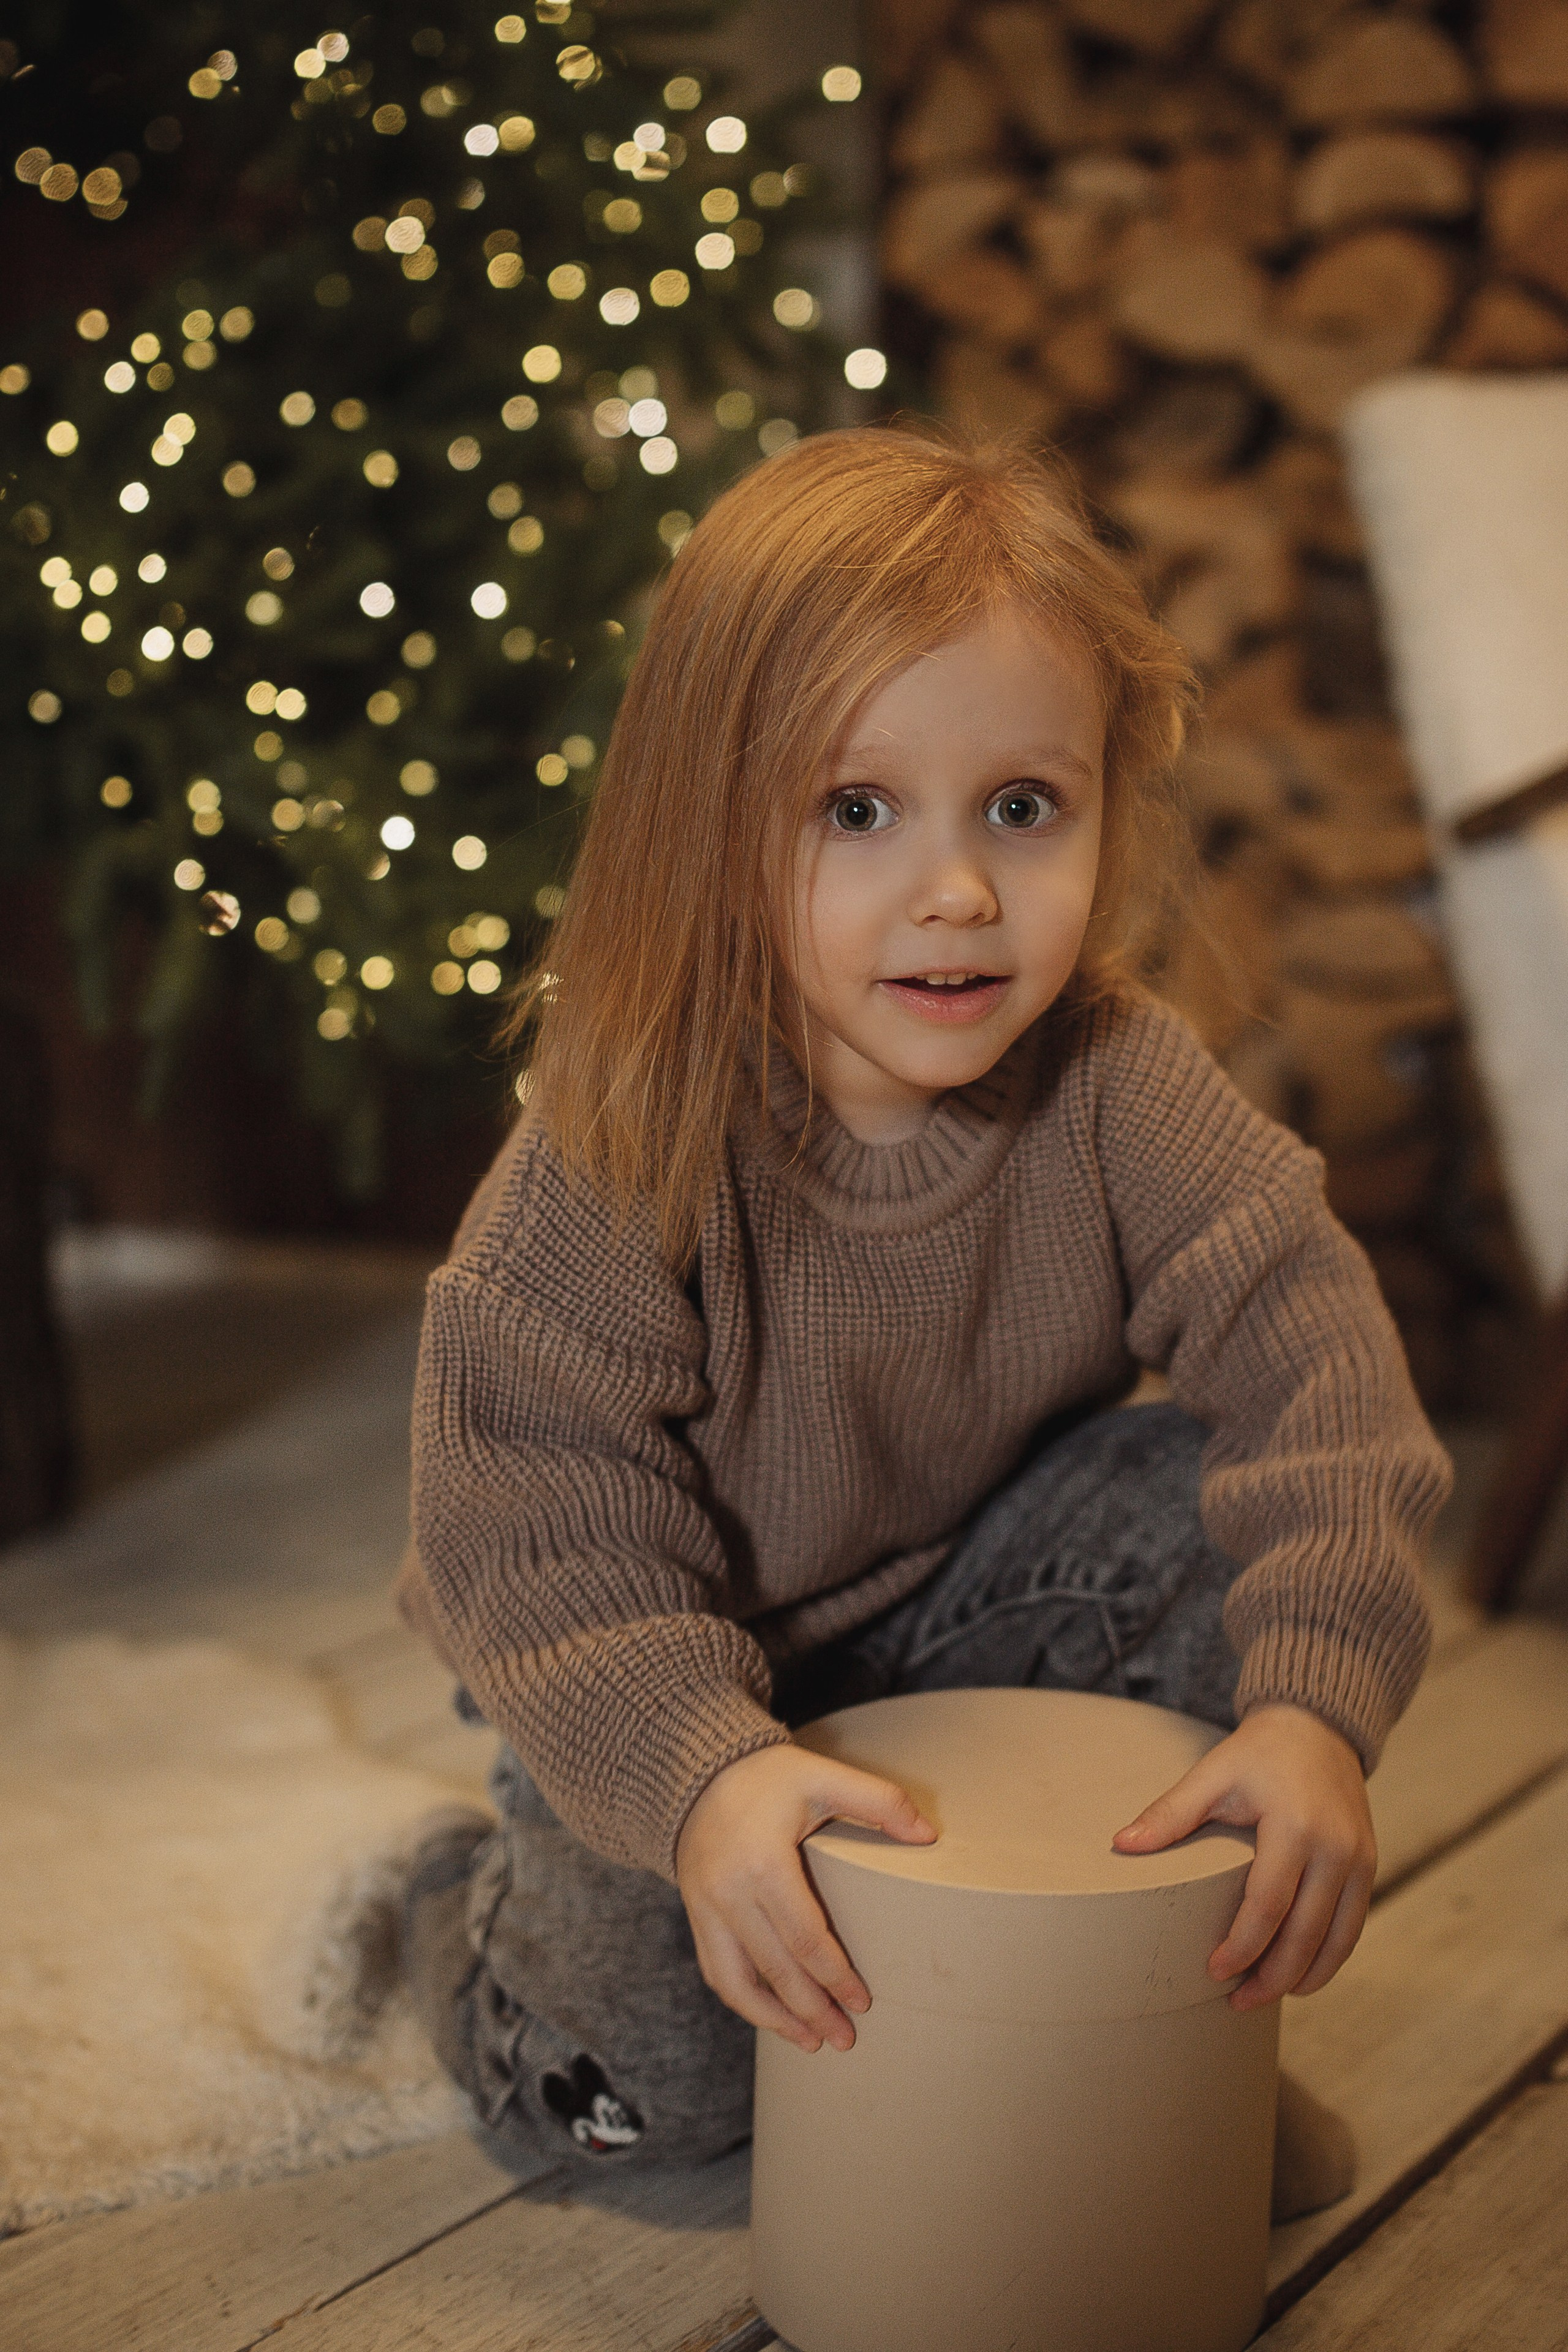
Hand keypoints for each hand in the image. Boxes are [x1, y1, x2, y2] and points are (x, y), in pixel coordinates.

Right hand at [676, 1742, 935, 2053]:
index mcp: (763, 1863)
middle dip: (812, 2010)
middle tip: (845, 2039)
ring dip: (775, 2018)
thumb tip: (929, 1834)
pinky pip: (716, 1970)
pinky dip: (744, 2000)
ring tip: (810, 2043)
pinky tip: (771, 2015)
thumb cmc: (767, 1776)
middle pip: (775, 1968)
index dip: (836, 1975)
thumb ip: (879, 1801)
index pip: (804, 1938)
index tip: (864, 2002)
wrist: (696, 1772)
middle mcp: (728, 1892)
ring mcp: (705, 1908)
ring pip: (738, 1981)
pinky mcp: (695, 1915)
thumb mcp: (824, 1776)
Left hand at [1111, 1704, 1375, 2010]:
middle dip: (1271, 1977)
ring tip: (1263, 1998)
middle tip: (1236, 2002)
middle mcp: (1336, 1848)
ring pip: (1336, 1941)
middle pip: (1306, 1934)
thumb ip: (1170, 1813)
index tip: (1214, 1971)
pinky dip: (1328, 1959)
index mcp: (1295, 1825)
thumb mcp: (1212, 1774)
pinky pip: (1353, 1927)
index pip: (1269, 1904)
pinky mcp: (1368, 1866)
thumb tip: (1121, 1845)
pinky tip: (1299, 1976)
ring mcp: (1359, 1860)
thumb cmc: (1259, 1753)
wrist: (1317, 1728)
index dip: (1242, 1946)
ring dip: (1302, 1978)